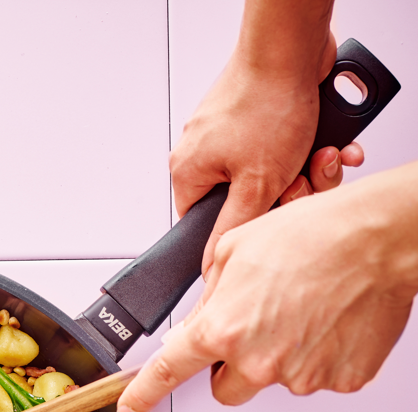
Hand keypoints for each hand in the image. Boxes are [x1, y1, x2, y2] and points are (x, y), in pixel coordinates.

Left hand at [117, 164, 417, 411]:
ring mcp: (300, 375)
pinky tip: (330, 320)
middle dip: (232, 365)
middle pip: (225, 387)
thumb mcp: (237, 251)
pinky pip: (317, 376)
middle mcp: (257, 360)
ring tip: (305, 309)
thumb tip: (196, 322)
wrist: (380, 237)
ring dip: (280, 355)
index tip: (130, 407)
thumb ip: (210, 297)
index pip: (170, 371)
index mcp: (222, 329)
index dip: (144, 393)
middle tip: (257, 327)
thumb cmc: (314, 235)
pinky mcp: (340, 379)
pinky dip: (321, 355)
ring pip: (273, 380)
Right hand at [171, 31, 363, 271]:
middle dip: (285, 193)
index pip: (203, 223)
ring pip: (269, 173)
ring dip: (304, 168)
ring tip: (317, 153)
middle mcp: (202, 150)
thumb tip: (210, 265)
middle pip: (244, 198)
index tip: (265, 216)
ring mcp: (229, 131)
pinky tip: (323, 139)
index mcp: (187, 171)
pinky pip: (280, 146)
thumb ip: (233, 229)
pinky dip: (306, 147)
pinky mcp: (254, 114)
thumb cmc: (267, 103)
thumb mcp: (256, 184)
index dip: (239, 225)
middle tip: (300, 179)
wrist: (291, 47)